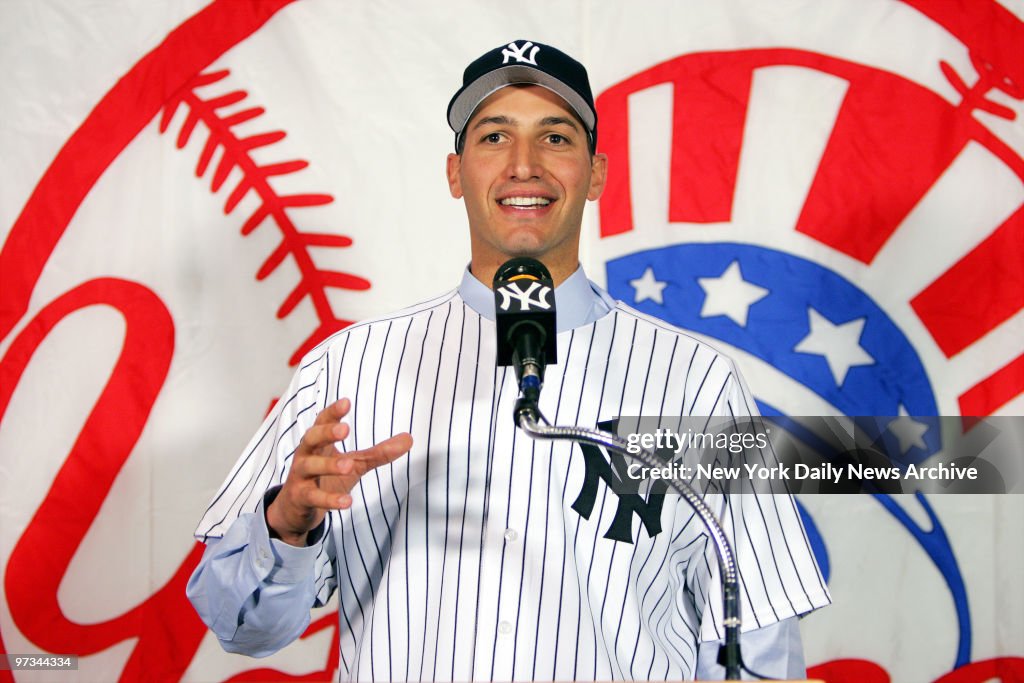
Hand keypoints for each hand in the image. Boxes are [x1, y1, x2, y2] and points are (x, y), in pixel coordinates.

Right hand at [266, 398, 412, 545]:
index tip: (346, 402)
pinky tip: (347, 502)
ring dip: (328, 465)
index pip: (322, 421)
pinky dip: (329, 500)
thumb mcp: (354, 464)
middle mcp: (306, 455)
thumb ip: (379, 453)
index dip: (332, 412)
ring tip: (348, 465)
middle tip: (344, 429)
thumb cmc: (325, 479)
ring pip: (309, 466)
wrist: (296, 509)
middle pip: (310, 438)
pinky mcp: (300, 498)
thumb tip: (410, 439)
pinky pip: (313, 497)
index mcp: (318, 443)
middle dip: (326, 433)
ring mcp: (300, 477)